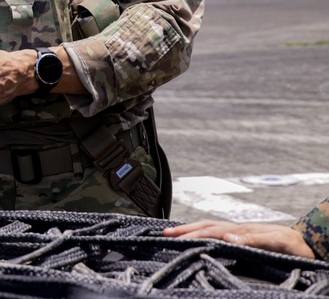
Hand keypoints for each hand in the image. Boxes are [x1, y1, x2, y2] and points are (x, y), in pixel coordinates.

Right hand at [163, 220, 314, 258]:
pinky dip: (201, 232)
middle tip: (164, 234)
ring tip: (173, 233)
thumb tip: (228, 237)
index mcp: (241, 230)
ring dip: (190, 229)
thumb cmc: (295, 245)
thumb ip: (253, 240)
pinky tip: (196, 235)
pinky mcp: (242, 236)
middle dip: (184, 230)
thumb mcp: (277, 243)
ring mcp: (239, 231)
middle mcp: (237, 228)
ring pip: (209, 228)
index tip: (174, 238)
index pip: (211, 231)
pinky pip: (216, 232)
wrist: (308, 242)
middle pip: (205, 227)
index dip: (192, 234)